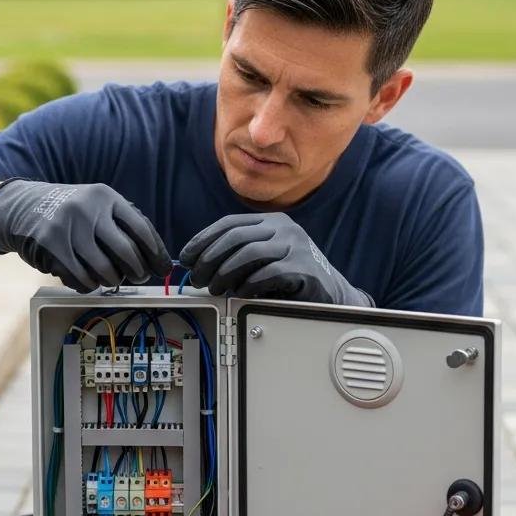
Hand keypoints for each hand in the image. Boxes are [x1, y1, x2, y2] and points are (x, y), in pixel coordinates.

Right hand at [0, 179, 171, 291]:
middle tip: (141, 277)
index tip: (162, 267)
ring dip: (114, 280)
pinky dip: (91, 284)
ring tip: (114, 280)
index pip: (140, 228)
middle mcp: (88, 209)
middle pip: (125, 251)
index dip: (155, 252)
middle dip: (138, 271)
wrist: (24, 206)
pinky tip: (92, 281)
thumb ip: (121, 222)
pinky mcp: (52, 247)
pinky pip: (81, 277)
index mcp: (105, 196)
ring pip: (104, 269)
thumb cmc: (70, 210)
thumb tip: (154, 256)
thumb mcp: (95, 203)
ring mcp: (69, 228)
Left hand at [179, 213, 372, 305]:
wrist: (329, 293)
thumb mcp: (261, 258)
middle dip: (209, 258)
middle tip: (196, 278)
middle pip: (235, 237)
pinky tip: (240, 293)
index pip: (228, 224)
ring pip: (248, 254)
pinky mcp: (303, 268)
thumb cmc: (289, 276)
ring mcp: (295, 246)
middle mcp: (283, 228)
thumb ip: (236, 254)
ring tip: (214, 288)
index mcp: (270, 221)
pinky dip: (248, 285)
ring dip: (224, 273)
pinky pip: (267, 274)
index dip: (203, 240)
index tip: (185, 257)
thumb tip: (196, 263)